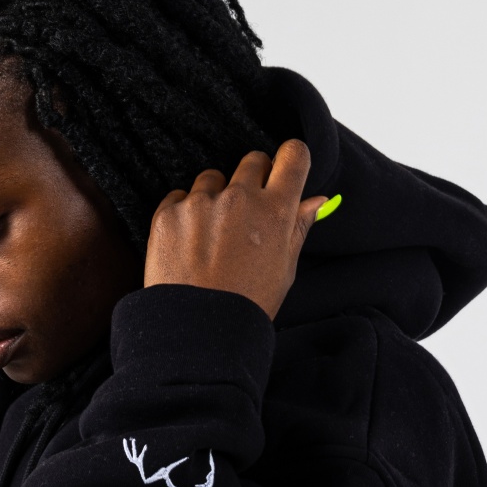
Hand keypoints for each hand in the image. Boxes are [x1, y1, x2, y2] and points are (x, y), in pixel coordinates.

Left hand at [143, 141, 324, 319]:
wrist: (198, 331)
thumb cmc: (247, 303)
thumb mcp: (284, 268)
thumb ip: (298, 226)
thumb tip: (317, 200)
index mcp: (275, 211)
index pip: (293, 155)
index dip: (290, 160)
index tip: (284, 170)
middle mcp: (240, 199)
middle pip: (253, 160)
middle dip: (253, 180)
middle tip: (246, 215)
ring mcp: (201, 203)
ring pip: (213, 178)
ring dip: (216, 197)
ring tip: (213, 237)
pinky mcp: (169, 213)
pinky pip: (180, 197)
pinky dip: (185, 214)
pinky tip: (189, 245)